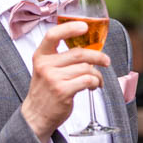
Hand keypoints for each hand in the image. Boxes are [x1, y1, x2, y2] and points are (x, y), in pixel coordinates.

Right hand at [20, 21, 110, 140]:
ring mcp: (54, 78)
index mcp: (40, 56)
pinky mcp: (63, 91)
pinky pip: (88, 80)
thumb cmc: (45, 90)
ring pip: (86, 68)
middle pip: (79, 53)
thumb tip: (89, 48)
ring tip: (97, 80)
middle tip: (106, 60)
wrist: (36, 115)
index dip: (69, 28)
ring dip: (97, 75)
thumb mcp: (45, 69)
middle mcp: (45, 65)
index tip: (84, 26)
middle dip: (98, 56)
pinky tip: (94, 86)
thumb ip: (60, 57)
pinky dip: (96, 83)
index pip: (53, 35)